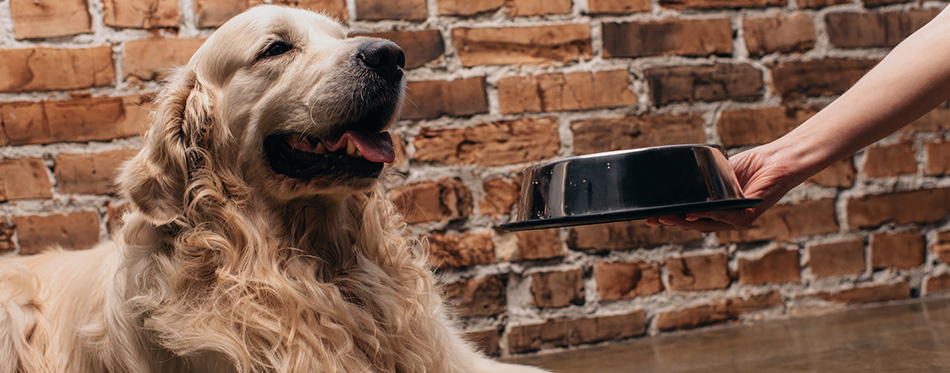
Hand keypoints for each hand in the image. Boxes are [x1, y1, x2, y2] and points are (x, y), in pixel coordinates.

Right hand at [646, 146, 798, 231]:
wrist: (775, 161)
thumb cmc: (750, 165)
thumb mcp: (716, 173)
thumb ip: (700, 182)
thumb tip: (674, 182)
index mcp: (716, 209)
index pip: (690, 216)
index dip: (671, 216)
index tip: (650, 216)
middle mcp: (725, 217)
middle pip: (694, 224)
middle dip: (671, 222)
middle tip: (652, 218)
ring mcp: (735, 220)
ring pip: (705, 225)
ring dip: (684, 222)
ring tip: (666, 217)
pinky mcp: (746, 217)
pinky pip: (723, 218)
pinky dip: (706, 215)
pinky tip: (692, 212)